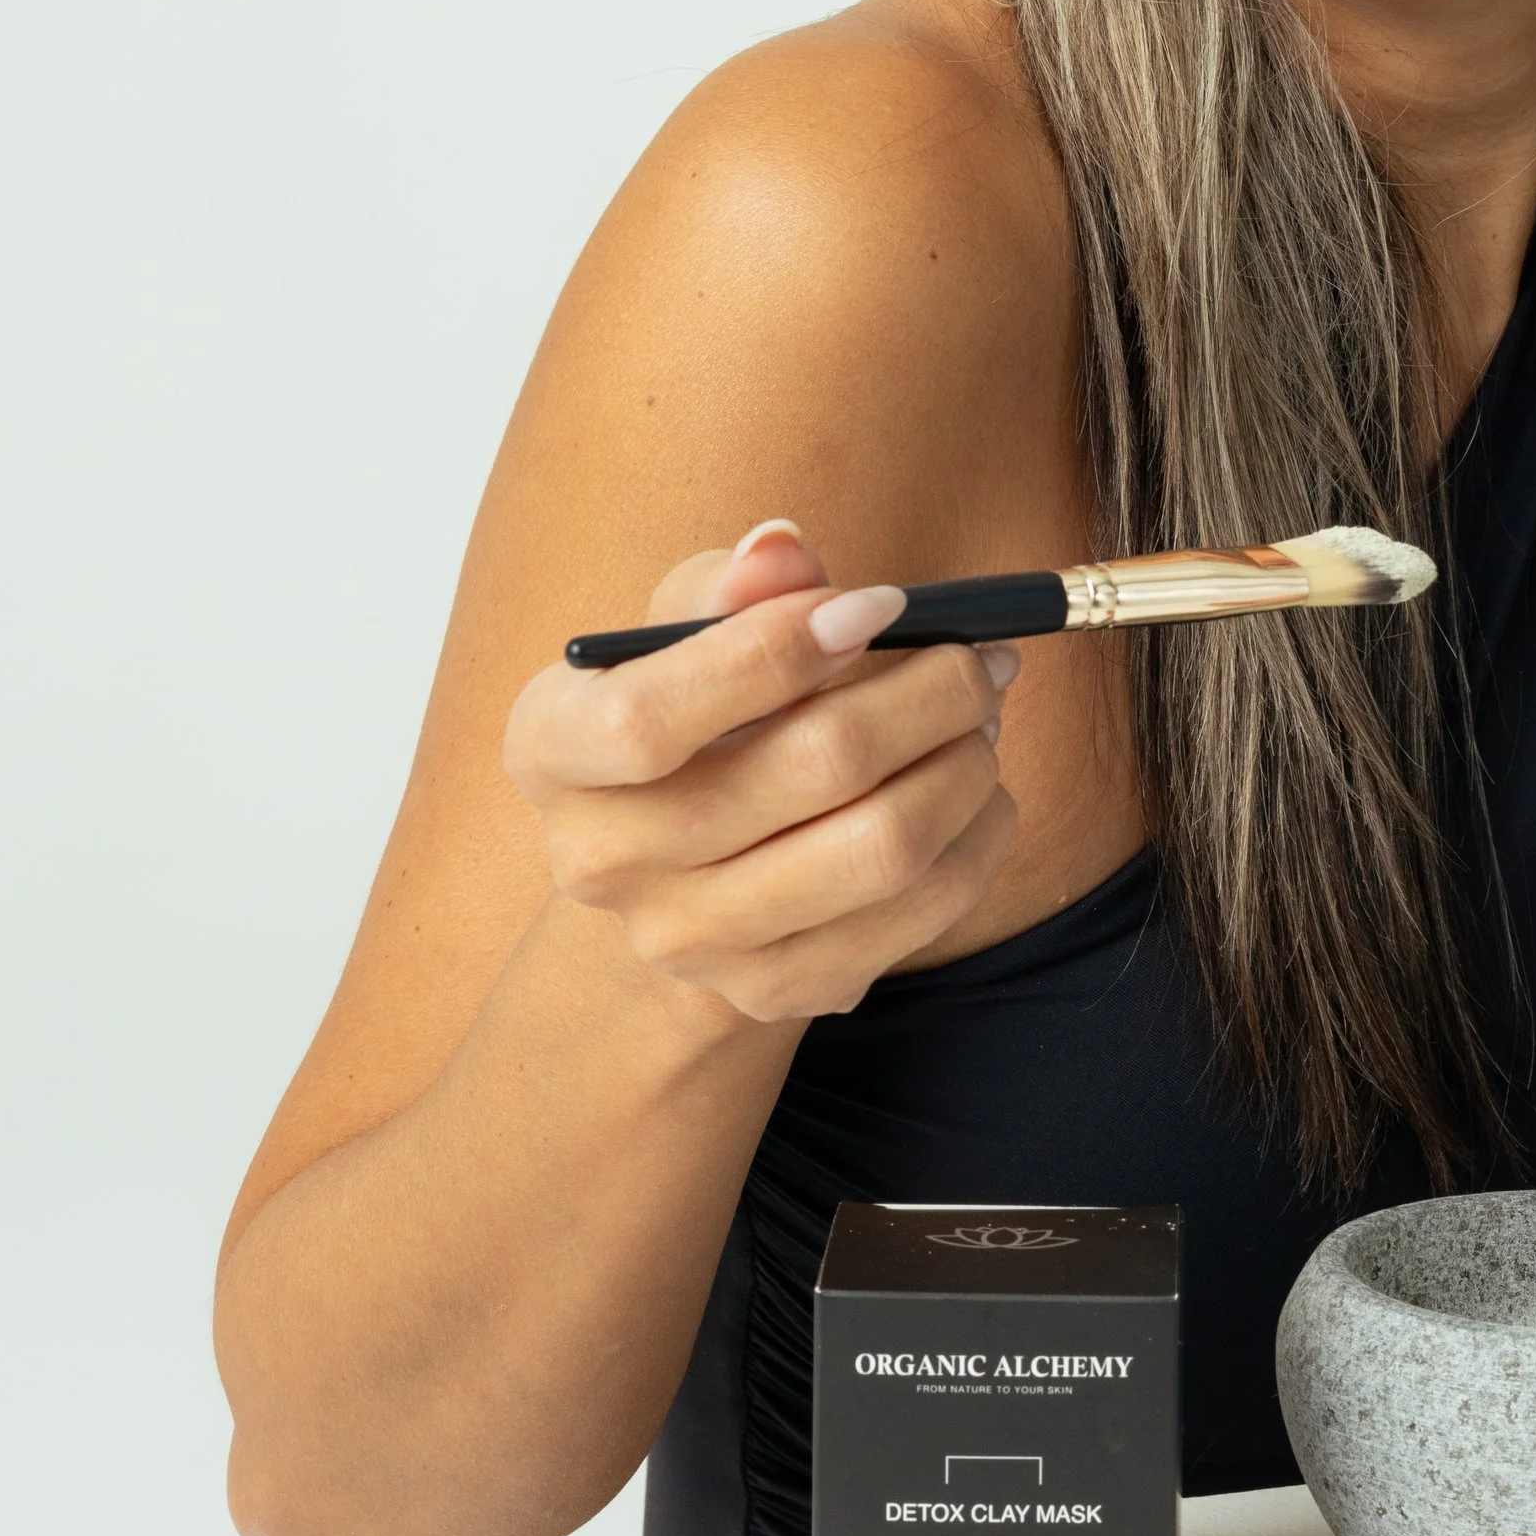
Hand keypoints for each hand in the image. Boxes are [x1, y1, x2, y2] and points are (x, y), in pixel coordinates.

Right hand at [502, 520, 1019, 1021]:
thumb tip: (782, 548)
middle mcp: (602, 859)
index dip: (776, 652)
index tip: (880, 604)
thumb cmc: (690, 713)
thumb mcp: (682, 634)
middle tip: (979, 655)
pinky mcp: (774, 987)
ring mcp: (687, 941)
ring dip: (965, 764)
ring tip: (982, 715)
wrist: (679, 869)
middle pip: (809, 768)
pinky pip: (922, 910)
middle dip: (927, 693)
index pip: (649, 716)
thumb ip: (727, 587)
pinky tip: (974, 788)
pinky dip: (975, 835)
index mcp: (553, 748)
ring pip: (884, 845)